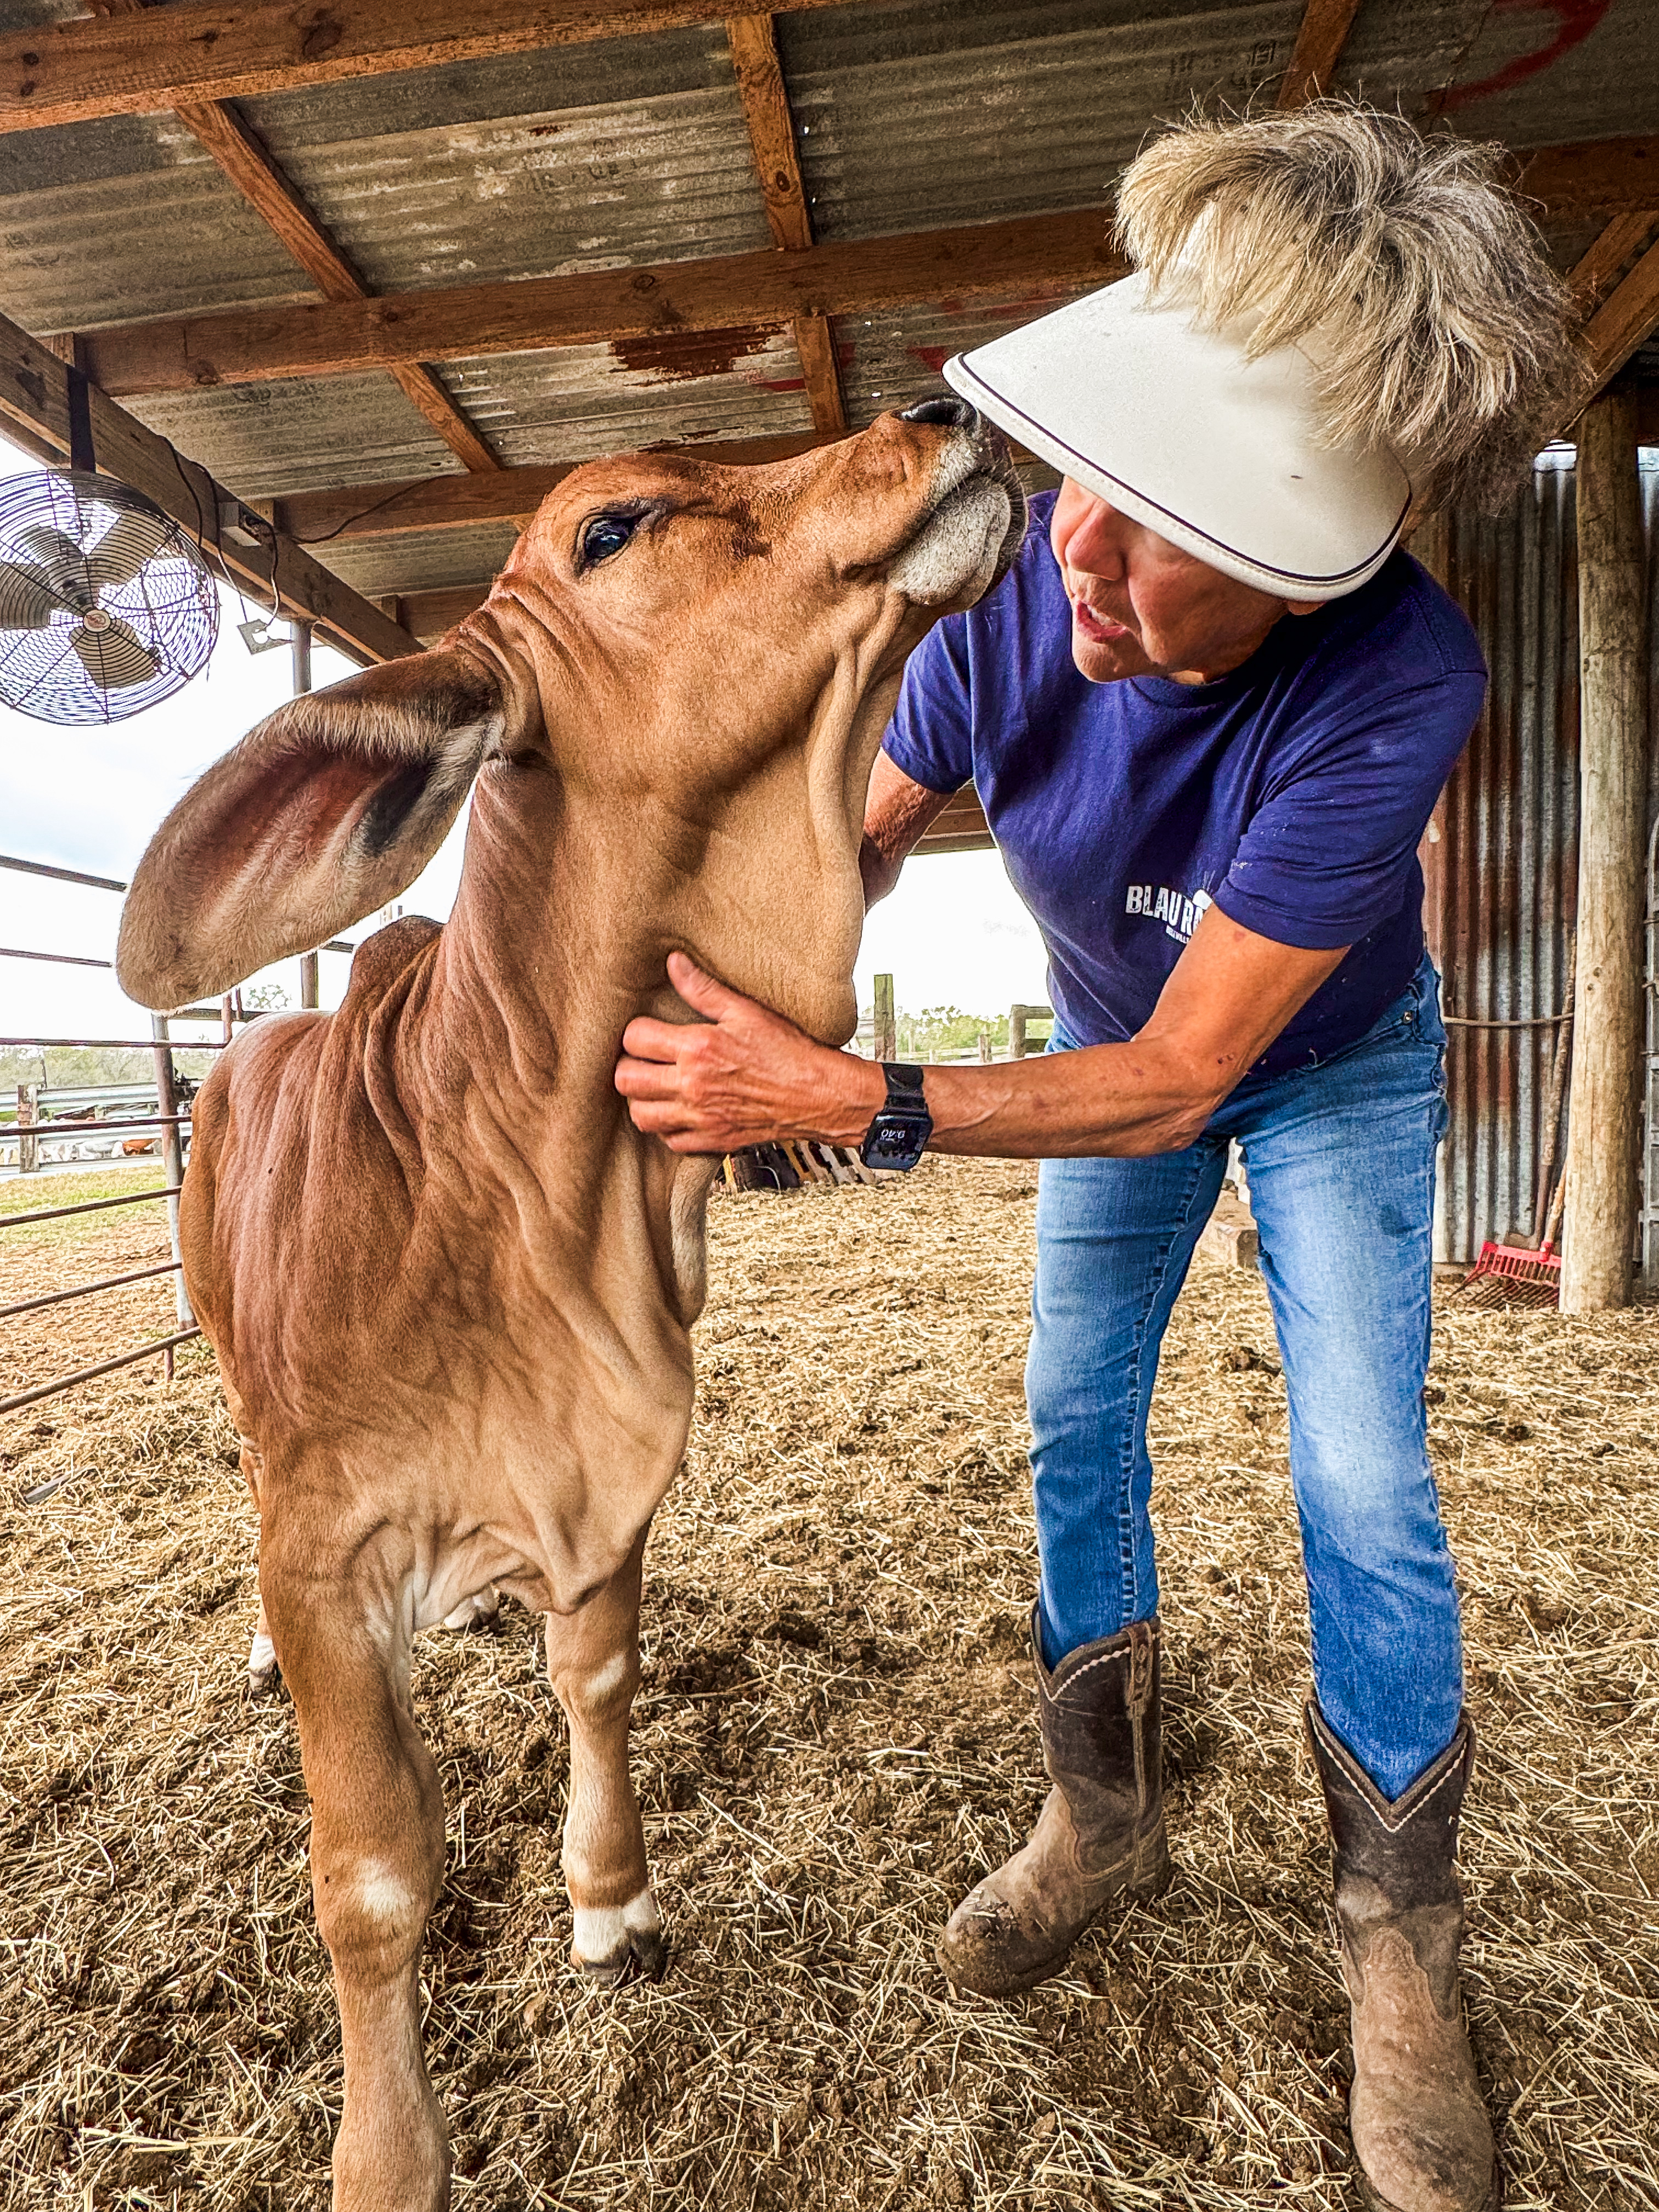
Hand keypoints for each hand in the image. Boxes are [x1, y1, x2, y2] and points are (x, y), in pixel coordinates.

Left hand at [615, 952, 882, 1153]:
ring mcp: (700, 1117)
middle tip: (645, 1058)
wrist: (819, 1095)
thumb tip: (674, 962)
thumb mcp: (746, 1011)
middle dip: (630, 1065)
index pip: (635, 1039)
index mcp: (698, 1048)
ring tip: (656, 1085)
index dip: (636, 1031)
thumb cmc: (788, 1051)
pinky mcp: (711, 1140)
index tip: (650, 1030)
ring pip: (641, 1115)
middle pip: (626, 1080)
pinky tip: (678, 1110)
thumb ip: (703, 989)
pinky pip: (669, 1141)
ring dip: (642, 1099)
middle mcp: (693, 1086)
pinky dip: (666, 1127)